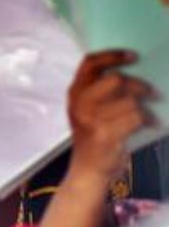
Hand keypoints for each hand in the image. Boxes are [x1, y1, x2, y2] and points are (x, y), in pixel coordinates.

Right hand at [66, 50, 152, 186]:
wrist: (88, 170)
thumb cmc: (93, 137)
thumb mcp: (87, 110)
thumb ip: (99, 92)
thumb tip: (131, 76)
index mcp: (74, 92)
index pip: (90, 63)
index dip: (112, 55)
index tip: (133, 55)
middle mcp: (79, 103)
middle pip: (115, 80)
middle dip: (138, 85)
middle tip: (151, 92)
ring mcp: (91, 119)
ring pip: (129, 100)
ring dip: (145, 106)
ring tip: (150, 113)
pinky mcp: (105, 134)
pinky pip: (135, 118)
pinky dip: (148, 119)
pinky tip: (151, 123)